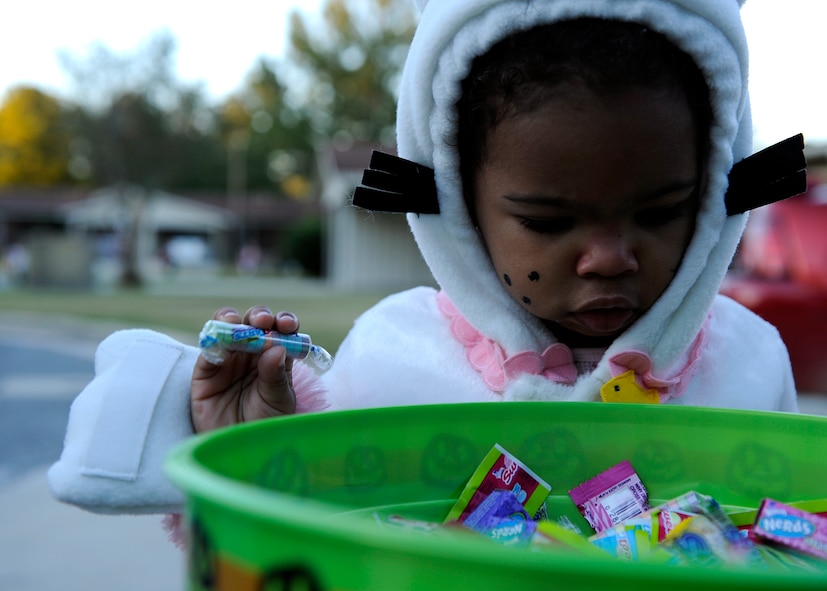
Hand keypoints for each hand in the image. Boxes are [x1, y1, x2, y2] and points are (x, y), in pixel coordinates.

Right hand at [191, 306, 298, 431]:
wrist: (240, 452)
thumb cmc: (266, 425)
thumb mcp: (278, 402)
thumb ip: (275, 376)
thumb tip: (276, 347)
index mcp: (276, 356)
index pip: (282, 331)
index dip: (284, 322)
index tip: (287, 325)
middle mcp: (252, 353)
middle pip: (254, 323)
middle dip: (258, 316)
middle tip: (262, 321)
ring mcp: (228, 360)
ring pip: (228, 329)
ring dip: (231, 320)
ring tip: (236, 323)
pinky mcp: (205, 371)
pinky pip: (207, 351)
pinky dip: (212, 342)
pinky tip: (219, 343)